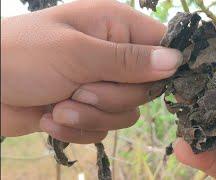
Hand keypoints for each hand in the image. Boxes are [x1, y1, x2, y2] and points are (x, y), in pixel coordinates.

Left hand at [1, 0, 181, 142]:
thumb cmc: (20, 56)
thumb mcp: (75, 53)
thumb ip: (127, 59)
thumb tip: (175, 61)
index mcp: (115, 27)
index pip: (162, 45)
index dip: (163, 66)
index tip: (142, 81)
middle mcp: (114, 55)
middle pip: (146, 88)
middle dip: (110, 97)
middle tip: (78, 89)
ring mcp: (102, 84)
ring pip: (126, 113)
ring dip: (91, 116)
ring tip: (59, 105)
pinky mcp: (90, 109)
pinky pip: (104, 128)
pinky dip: (78, 128)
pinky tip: (52, 117)